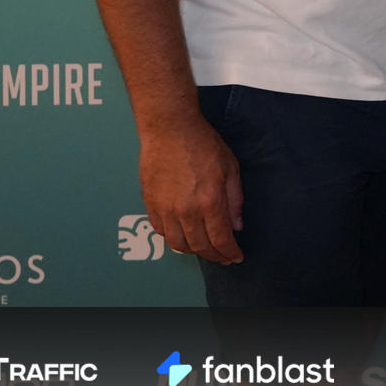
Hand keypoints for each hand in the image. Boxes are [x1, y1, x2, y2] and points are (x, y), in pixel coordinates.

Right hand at [139, 115, 244, 263]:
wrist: (170, 128)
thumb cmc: (203, 143)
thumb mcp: (230, 168)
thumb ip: (234, 200)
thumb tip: (236, 226)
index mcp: (209, 201)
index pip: (220, 240)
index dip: (229, 253)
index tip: (236, 257)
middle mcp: (185, 210)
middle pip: (200, 247)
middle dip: (215, 256)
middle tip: (224, 257)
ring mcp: (165, 209)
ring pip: (178, 244)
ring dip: (193, 250)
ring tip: (205, 248)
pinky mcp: (150, 204)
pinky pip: (161, 232)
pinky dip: (174, 238)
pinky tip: (184, 234)